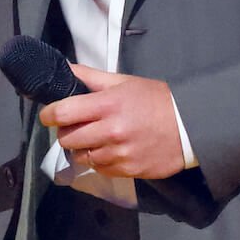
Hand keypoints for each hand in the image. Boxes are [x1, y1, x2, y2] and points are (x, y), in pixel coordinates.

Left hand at [41, 64, 184, 179]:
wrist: (191, 126)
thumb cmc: (156, 99)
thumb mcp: (124, 82)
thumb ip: (91, 76)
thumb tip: (65, 68)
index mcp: (108, 104)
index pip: (63, 112)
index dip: (49, 114)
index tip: (48, 115)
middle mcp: (111, 131)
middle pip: (67, 138)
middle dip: (66, 132)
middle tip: (74, 127)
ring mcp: (120, 154)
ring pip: (82, 156)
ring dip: (82, 148)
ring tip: (93, 139)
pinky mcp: (129, 170)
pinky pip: (100, 169)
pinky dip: (99, 161)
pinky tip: (108, 150)